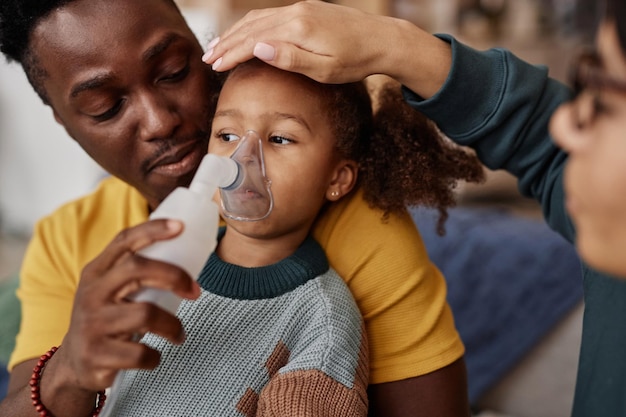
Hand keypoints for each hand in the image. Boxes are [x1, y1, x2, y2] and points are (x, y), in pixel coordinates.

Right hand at [54, 219, 200, 391]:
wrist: (74, 363)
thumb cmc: (106, 318)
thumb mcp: (111, 290)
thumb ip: (136, 272)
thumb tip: (188, 257)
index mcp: (97, 272)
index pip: (124, 241)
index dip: (152, 230)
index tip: (180, 226)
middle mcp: (92, 293)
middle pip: (137, 269)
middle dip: (174, 276)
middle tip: (195, 292)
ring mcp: (92, 323)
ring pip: (145, 313)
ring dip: (172, 326)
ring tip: (178, 334)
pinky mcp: (97, 354)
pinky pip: (140, 353)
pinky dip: (155, 357)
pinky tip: (154, 356)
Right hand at [203, 1, 451, 97]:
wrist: (382, 39)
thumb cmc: (355, 61)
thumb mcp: (324, 69)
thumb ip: (290, 59)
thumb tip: (257, 49)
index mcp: (297, 28)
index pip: (253, 41)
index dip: (231, 54)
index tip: (214, 66)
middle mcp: (295, 13)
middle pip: (251, 27)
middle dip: (227, 43)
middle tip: (208, 58)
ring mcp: (300, 8)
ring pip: (258, 19)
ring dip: (236, 32)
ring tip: (219, 46)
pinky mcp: (306, 9)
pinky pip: (270, 15)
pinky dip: (252, 25)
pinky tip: (246, 34)